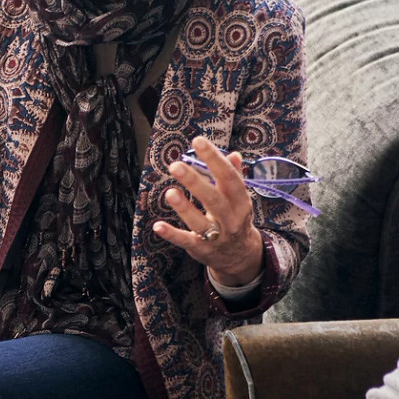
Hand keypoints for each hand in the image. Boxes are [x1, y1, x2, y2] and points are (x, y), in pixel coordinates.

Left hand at [152, 136, 264, 286]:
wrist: (240, 256)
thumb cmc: (234, 219)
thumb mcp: (238, 199)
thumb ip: (233, 178)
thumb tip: (233, 154)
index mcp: (241, 202)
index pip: (229, 178)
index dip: (214, 159)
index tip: (198, 141)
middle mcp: (231, 219)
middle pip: (214, 199)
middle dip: (195, 182)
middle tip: (175, 165)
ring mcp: (217, 236)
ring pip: (201, 222)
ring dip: (184, 208)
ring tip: (169, 192)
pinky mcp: (202, 249)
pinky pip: (187, 241)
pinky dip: (172, 234)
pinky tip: (157, 225)